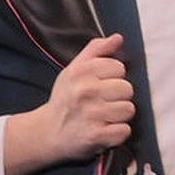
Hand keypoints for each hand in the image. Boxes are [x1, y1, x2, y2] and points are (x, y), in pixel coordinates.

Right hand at [4, 34, 133, 174]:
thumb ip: (96, 50)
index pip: (119, 68)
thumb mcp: (73, 69)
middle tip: (102, 102)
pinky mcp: (96, 136)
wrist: (46, 132)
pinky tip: (104, 130)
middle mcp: (85, 91)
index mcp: (81, 72)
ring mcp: (91, 114)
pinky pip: (125, 131)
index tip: (100, 85)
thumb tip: (118, 38)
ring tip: (103, 116)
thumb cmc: (64, 99)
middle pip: (127, 89)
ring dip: (119, 115)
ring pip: (128, 109)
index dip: (112, 77)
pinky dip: (117, 133)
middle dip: (117, 97)